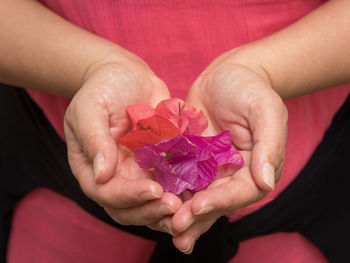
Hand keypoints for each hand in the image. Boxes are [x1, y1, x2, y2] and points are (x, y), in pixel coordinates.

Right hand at [64, 56, 181, 232]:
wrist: (128, 76)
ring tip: (189, 207)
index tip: (153, 190)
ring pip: (151, 203)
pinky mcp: (160, 165)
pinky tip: (199, 192)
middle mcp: (116, 177)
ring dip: (168, 210)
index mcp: (93, 168)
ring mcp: (138, 173)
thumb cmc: (103, 88)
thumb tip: (101, 176)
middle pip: (130, 208)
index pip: (106, 193)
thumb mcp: (90, 109)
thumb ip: (94, 140)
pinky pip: (170, 185)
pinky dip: (183, 193)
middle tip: (175, 206)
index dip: (129, 196)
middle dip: (151, 210)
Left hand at [170, 53, 287, 252]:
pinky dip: (167, 190)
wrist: (225, 75)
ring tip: (162, 225)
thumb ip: (269, 145)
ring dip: (179, 212)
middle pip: (215, 201)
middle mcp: (231, 174)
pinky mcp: (190, 159)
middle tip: (176, 228)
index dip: (220, 201)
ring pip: (194, 195)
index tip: (198, 207)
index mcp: (254, 168)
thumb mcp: (265, 110)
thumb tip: (267, 183)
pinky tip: (150, 200)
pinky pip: (178, 177)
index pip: (240, 192)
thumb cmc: (250, 88)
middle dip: (196, 216)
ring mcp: (208, 168)